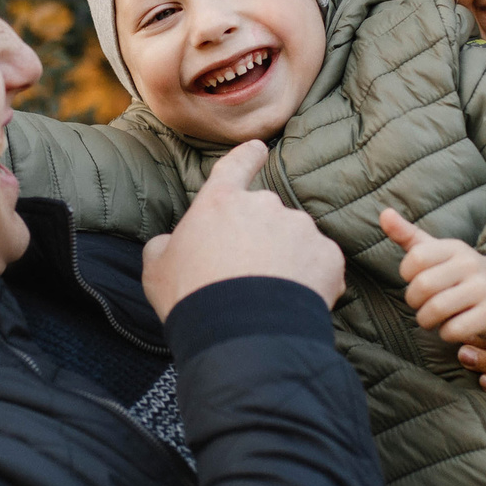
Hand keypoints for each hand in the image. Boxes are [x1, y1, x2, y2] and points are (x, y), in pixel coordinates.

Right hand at [142, 141, 345, 317]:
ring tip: (268, 297)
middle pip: (266, 215)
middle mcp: (264, 205)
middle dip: (260, 240)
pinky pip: (320, 265)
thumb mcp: (157, 268)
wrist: (240, 335)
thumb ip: (166, 245)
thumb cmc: (192, 298)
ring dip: (286, 261)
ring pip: (295, 241)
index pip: (236, 165)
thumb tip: (172, 243)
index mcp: (221, 202)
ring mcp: (300, 228)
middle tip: (246, 277)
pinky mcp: (328, 256)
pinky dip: (310, 281)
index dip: (248, 157)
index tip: (259, 150)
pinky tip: (291, 304)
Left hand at [379, 209, 485, 343]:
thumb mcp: (437, 252)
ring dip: (426, 320)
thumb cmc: (461, 274)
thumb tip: (385, 213)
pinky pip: (453, 330)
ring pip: (435, 310)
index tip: (415, 280)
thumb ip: (408, 235)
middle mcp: (471, 265)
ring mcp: (483, 289)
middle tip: (421, 305)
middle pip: (423, 286)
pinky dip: (445, 333)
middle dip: (414, 301)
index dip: (407, 275)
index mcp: (454, 248)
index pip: (416, 258)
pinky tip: (452, 327)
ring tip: (432, 318)